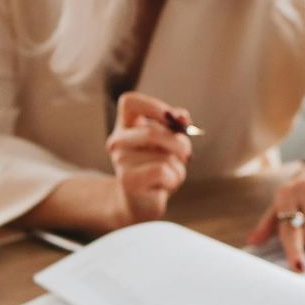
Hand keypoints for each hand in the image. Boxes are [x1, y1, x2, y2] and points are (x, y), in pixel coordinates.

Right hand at [106, 92, 192, 224]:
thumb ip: (175, 126)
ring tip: (169, 175)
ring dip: (177, 167)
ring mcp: (121, 161)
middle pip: (153, 131)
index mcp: (125, 126)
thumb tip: (182, 118)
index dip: (154, 106)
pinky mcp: (128, 181)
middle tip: (187, 155)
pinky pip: (163, 171)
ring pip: (163, 156)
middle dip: (179, 143)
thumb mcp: (167, 144)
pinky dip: (173, 179)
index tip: (173, 118)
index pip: (129, 102)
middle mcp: (117, 142)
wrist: (140, 203)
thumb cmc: (155, 169)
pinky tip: (164, 186)